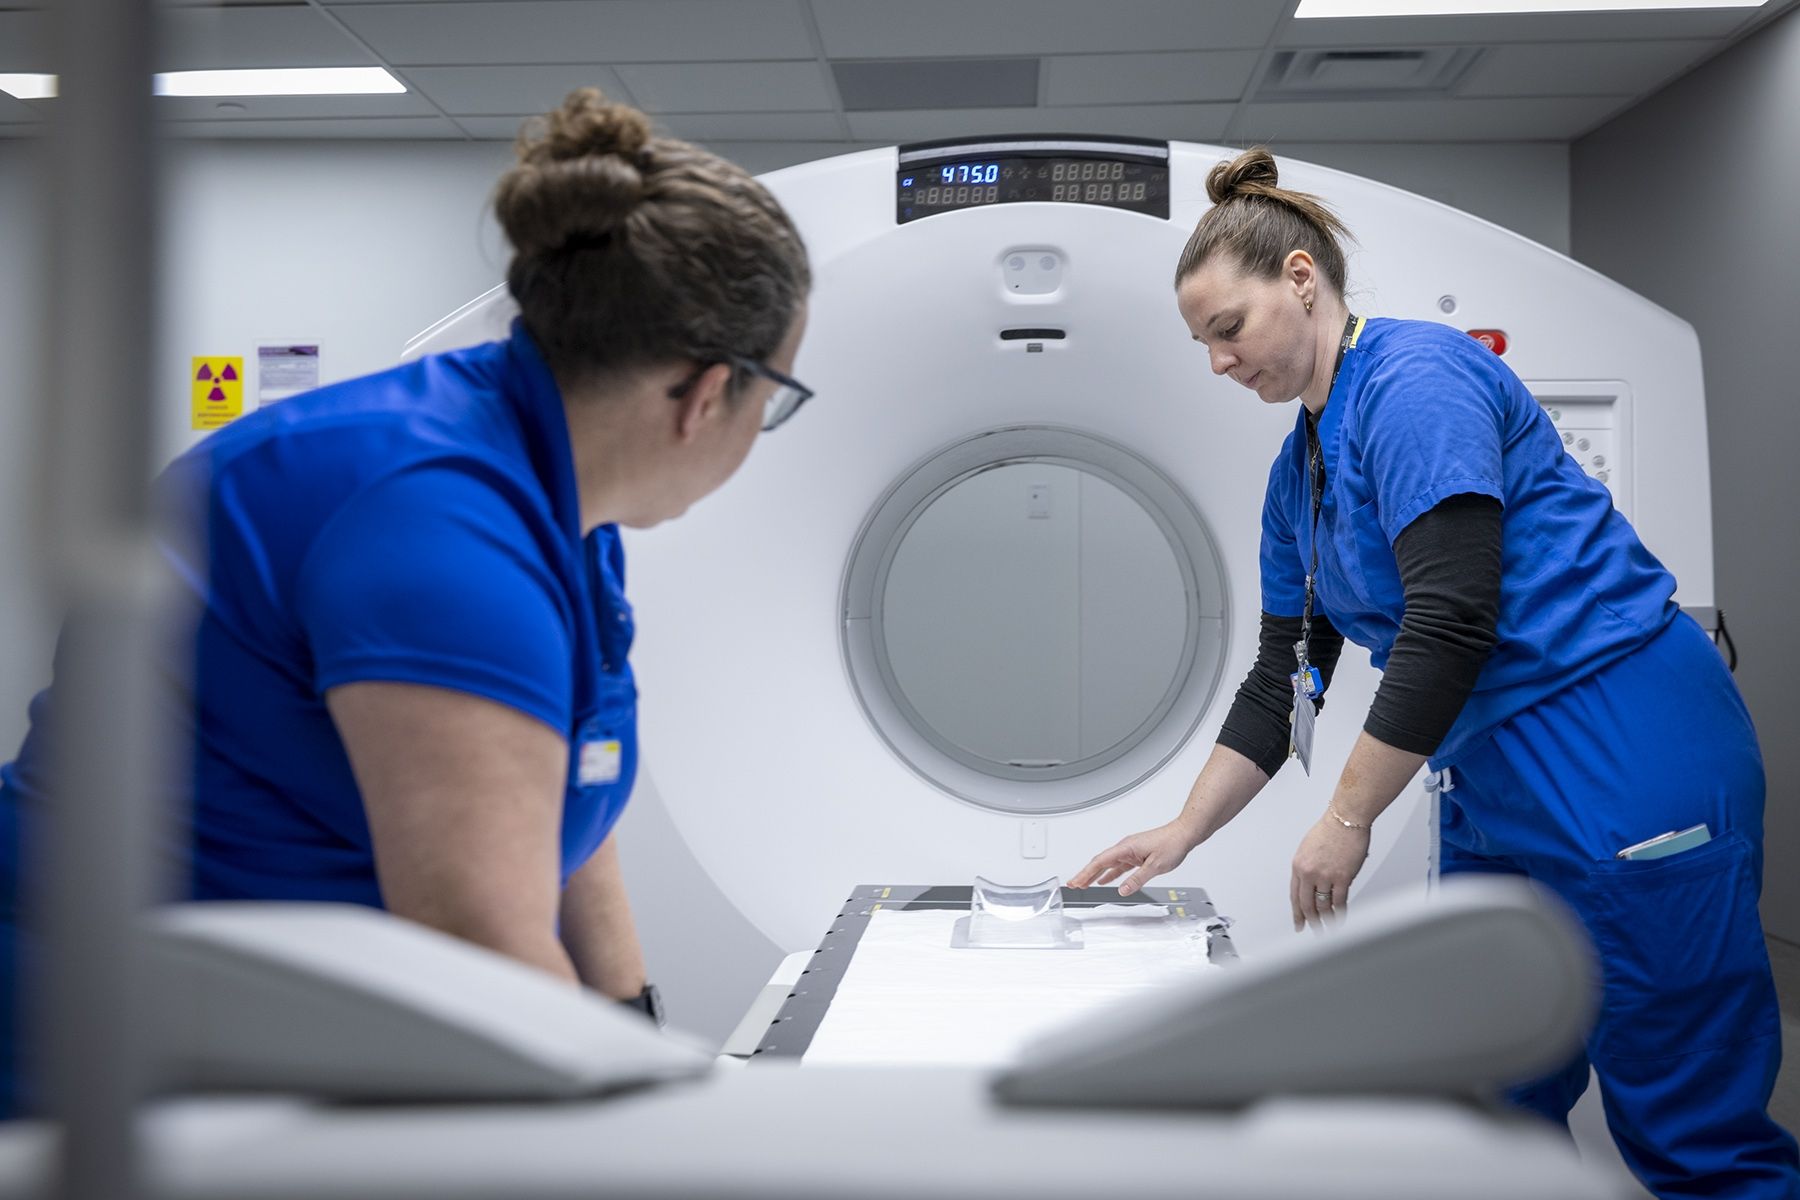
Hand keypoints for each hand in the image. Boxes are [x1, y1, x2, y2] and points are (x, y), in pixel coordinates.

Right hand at [1067, 820, 1200, 896]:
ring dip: (1096, 874)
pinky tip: (1105, 880)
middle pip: (1100, 862)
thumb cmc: (1172, 843)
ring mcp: (1131, 851)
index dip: (1085, 873)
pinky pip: (1119, 866)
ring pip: (1108, 864)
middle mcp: (1125, 848)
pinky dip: (1110, 874)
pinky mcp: (1137, 854)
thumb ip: (1137, 879)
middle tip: (1073, 884)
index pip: (1100, 861)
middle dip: (1085, 874)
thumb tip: (1122, 890)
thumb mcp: (1155, 866)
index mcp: (1126, 848)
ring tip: (1084, 884)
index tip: (1075, 881)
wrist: (1184, 833)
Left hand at [1290, 812, 1369, 931]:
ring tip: (1328, 929)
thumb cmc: (1330, 829)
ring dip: (1325, 920)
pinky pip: (1339, 901)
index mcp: (1298, 865)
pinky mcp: (1342, 877)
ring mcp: (1325, 876)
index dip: (1297, 913)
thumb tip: (1311, 884)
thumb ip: (1308, 867)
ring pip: (1323, 906)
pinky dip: (1340, 913)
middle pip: (1306, 904)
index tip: (1298, 924)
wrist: (1346, 818)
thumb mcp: (1308, 848)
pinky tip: (1341, 919)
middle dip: (1310, 921)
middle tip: (1314, 931)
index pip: (1294, 895)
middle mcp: (1309, 872)